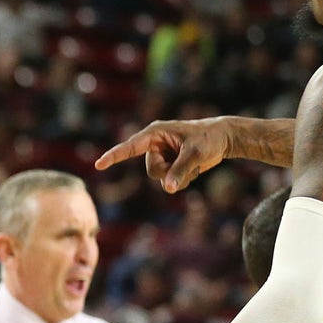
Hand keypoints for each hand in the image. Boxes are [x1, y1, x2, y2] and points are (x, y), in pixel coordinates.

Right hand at [95, 117, 233, 192]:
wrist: (223, 139)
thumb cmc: (209, 138)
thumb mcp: (196, 153)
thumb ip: (180, 170)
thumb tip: (168, 189)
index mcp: (156, 133)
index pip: (131, 146)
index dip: (114, 155)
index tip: (99, 164)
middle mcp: (155, 144)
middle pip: (152, 170)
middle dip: (170, 172)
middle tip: (189, 161)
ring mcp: (162, 155)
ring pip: (160, 178)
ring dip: (179, 177)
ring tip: (194, 163)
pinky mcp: (170, 164)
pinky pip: (169, 181)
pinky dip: (183, 179)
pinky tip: (194, 168)